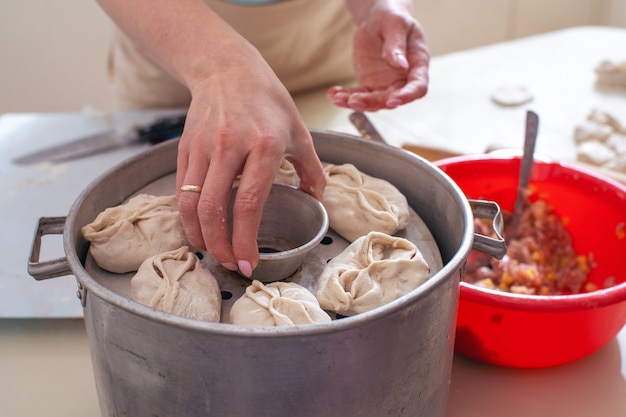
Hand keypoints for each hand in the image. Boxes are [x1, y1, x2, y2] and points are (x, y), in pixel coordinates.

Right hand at [176, 44, 325, 276]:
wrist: (227, 69)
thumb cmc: (268, 101)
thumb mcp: (299, 130)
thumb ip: (312, 168)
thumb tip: (319, 198)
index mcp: (263, 146)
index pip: (248, 203)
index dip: (245, 239)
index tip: (248, 263)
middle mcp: (230, 147)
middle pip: (214, 209)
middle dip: (220, 246)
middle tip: (229, 265)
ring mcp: (204, 147)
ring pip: (191, 202)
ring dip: (199, 235)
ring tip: (211, 252)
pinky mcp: (185, 147)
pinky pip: (181, 188)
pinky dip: (187, 216)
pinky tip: (199, 229)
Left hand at [327, 1, 429, 110]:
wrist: (377, 21)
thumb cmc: (392, 19)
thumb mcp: (396, 25)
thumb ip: (397, 45)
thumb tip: (402, 66)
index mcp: (417, 65)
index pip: (417, 87)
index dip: (407, 97)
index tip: (392, 101)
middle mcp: (403, 80)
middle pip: (391, 99)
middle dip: (373, 102)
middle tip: (354, 100)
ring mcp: (385, 85)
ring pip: (373, 102)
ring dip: (355, 103)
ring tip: (338, 98)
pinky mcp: (369, 85)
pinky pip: (358, 95)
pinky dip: (345, 97)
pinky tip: (333, 94)